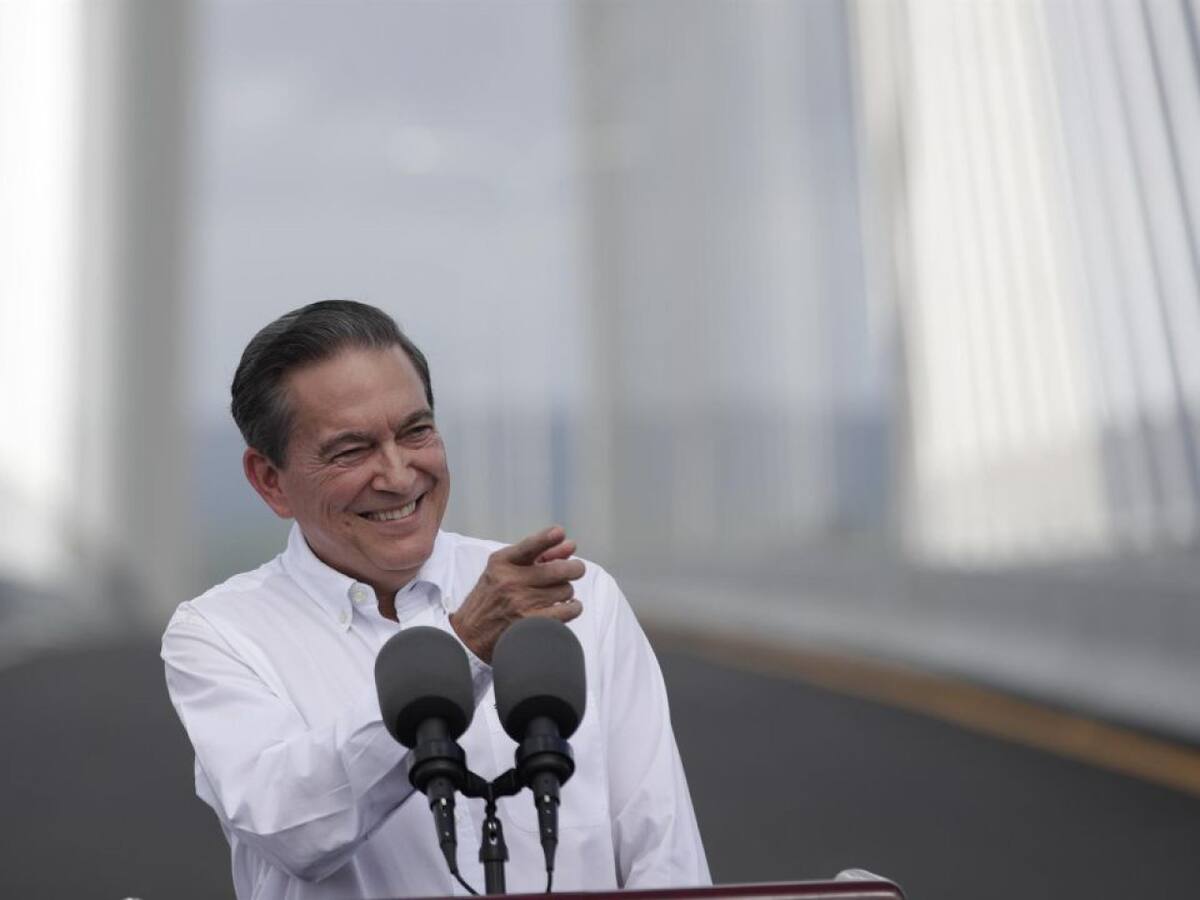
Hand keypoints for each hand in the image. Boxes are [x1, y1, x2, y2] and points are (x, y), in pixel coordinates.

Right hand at [450, 525, 584, 661]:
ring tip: (557, 594)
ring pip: (565, 589)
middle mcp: (510, 581)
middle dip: (574, 568)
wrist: (470, 634)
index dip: (546, 538)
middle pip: (559, 570)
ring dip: (566, 591)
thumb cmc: (491, 597)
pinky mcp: (530, 624)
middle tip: (576, 569)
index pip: (528, 546)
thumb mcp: (504, 569)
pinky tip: (566, 607)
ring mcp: (520, 603)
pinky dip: (573, 607)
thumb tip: (571, 546)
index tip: (559, 532)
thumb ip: (538, 555)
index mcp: (502, 562)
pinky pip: (567, 610)